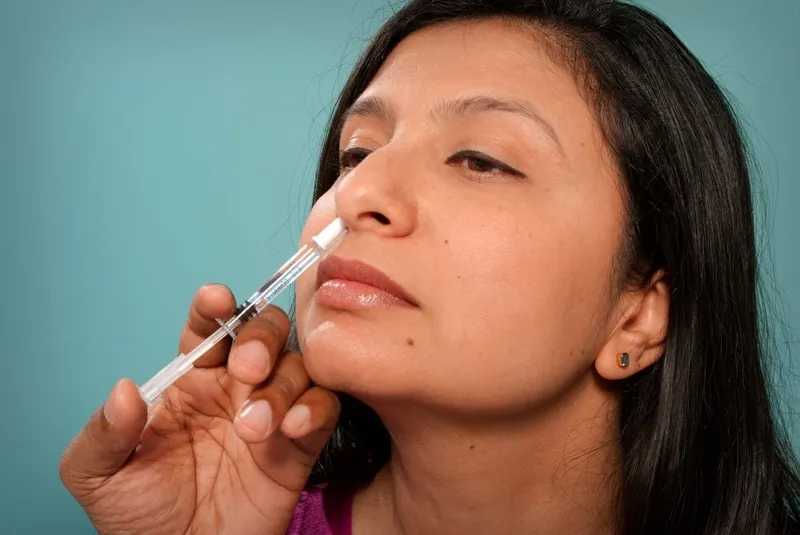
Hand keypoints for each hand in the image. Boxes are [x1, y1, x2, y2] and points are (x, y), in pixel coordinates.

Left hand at [59, 285, 339, 534]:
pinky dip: (314, 408)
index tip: (216, 300)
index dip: (214, 306)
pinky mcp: (299, 444)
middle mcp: (236, 388)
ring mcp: (271, 413)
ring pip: (297, 366)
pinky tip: (291, 427)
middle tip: (247, 368)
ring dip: (282, 385)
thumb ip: (103, 434)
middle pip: (264, 332)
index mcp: (191, 382)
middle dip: (261, 336)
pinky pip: (323, 408)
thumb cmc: (141, 518)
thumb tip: (123, 390)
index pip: (208, 328)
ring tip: (253, 427)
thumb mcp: (98, 477)